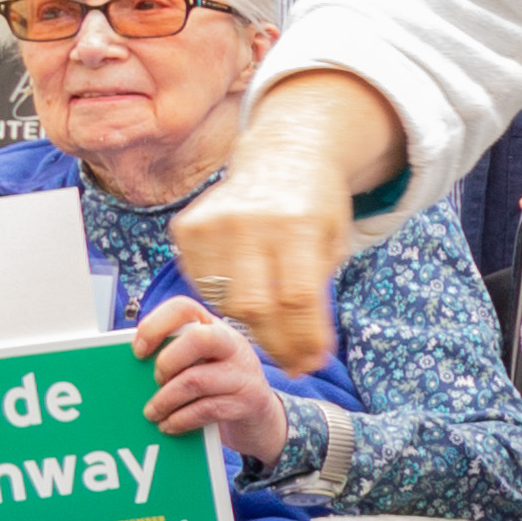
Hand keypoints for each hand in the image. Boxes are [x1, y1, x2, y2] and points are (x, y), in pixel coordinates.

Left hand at [127, 295, 293, 465]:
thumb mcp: (201, 363)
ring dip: (166, 400)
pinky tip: (170, 424)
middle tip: (156, 381)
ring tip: (153, 412)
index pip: (184, 308)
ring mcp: (243, 372)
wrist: (260, 417)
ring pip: (197, 380)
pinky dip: (181, 419)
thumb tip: (133, 369)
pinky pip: (206, 409)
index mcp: (214, 328)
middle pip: (198, 339)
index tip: (138, 350)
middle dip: (167, 362)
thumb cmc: (219, 387)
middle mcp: (232, 344)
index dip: (156, 325)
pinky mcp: (248, 401)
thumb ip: (175, 358)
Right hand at [179, 71, 401, 377]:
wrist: (282, 157)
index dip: (304, 338)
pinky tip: (246, 295)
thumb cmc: (315, 208)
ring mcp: (213, 222)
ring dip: (252, 325)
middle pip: (255, 306)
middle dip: (277, 343)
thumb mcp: (333, 243)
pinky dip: (223, 299)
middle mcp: (250, 222)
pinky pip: (202, 283)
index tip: (314, 363)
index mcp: (297, 224)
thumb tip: (305, 356)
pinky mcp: (187, 226)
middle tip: (294, 362)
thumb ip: (318, 294)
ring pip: (225, 301)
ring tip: (275, 329)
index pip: (297, 298)